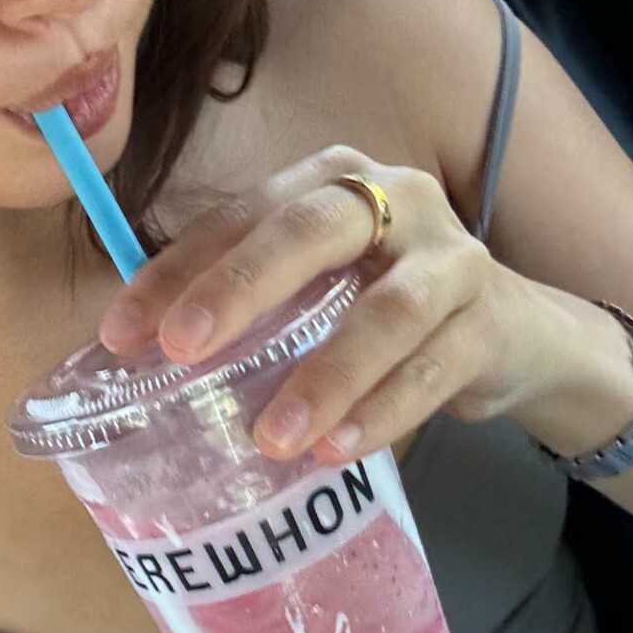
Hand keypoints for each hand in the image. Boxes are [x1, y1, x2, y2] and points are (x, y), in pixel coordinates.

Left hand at [97, 143, 550, 464]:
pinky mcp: (491, 320)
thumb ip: (247, 304)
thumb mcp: (317, 287)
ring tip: (271, 438)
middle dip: (239, 289)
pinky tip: (338, 450)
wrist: (512, 335)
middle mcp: (395, 199)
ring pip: (387, 311)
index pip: (240, 216)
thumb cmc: (384, 305)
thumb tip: (134, 354)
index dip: (176, 271)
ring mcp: (451, 256)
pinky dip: (384, 411)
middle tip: (181, 352)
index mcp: (331, 181)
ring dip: (325, 376)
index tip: (120, 334)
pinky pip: (435, 368)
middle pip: (310, 232)